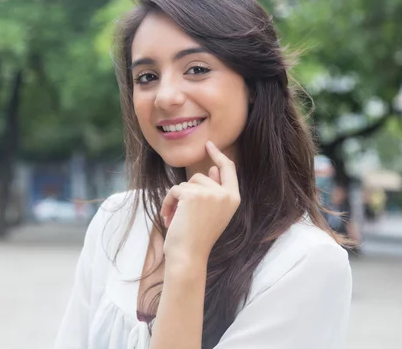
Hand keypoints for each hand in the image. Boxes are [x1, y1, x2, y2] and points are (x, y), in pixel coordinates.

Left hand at [160, 141, 240, 264]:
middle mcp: (226, 194)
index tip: (208, 144)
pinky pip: (174, 190)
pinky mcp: (193, 194)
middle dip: (187, 192)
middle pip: (200, 176)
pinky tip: (169, 218)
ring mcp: (211, 193)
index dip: (218, 155)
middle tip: (183, 215)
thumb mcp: (211, 212)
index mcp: (233, 198)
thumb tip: (212, 168)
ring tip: (177, 219)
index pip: (228, 169)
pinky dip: (168, 203)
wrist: (188, 256)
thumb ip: (214, 190)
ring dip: (176, 200)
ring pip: (185, 184)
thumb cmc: (197, 238)